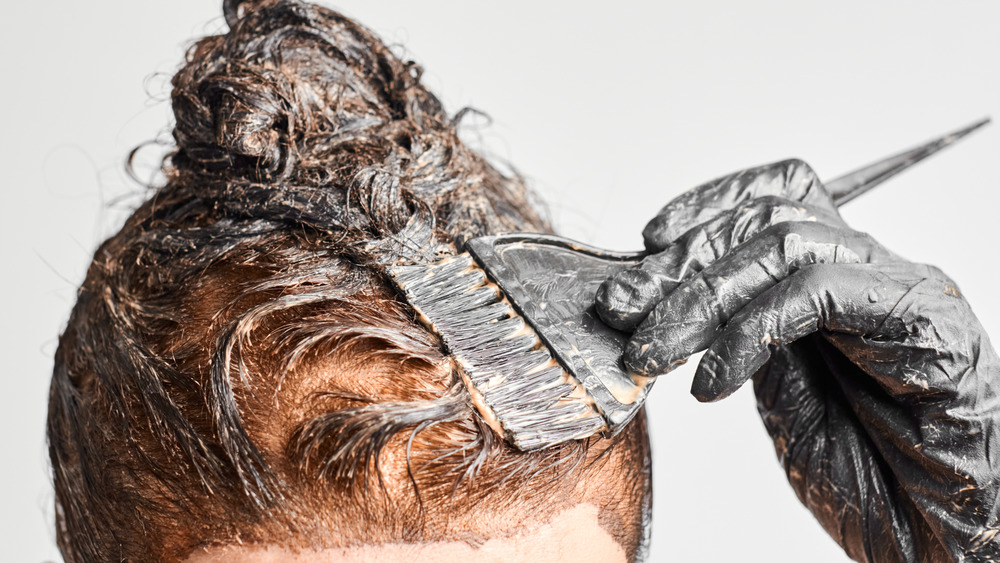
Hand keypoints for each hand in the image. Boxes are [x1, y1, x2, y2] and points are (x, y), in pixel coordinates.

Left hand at [595, 159, 999, 561]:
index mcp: (835, 280)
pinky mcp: (924, 321)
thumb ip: (742, 339)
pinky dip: (751, 329)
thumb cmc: (870, 477)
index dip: (704, 208)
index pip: (772, 199)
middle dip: (681, 263)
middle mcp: (869, 271)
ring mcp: (899, 289)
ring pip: (786, 243)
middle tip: (624, 312)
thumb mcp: (780, 396)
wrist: (940, 539)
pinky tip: (715, 380)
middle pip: (765, 216)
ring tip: (657, 354)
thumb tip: (662, 307)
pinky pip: (820, 289)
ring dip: (702, 296)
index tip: (645, 245)